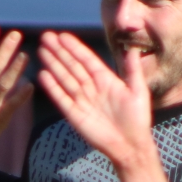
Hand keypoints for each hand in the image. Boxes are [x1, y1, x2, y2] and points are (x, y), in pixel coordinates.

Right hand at [38, 31, 156, 169]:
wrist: (130, 146)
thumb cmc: (137, 120)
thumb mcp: (138, 91)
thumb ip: (133, 70)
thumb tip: (133, 49)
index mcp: (106, 80)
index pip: (87, 59)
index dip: (74, 47)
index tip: (62, 36)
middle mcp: (92, 87)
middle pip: (72, 66)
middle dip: (59, 52)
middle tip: (46, 37)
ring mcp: (82, 100)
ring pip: (65, 78)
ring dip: (54, 64)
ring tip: (42, 51)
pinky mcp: (75, 114)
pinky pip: (61, 98)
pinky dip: (52, 87)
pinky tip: (43, 74)